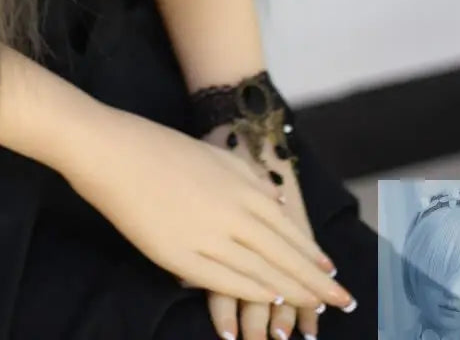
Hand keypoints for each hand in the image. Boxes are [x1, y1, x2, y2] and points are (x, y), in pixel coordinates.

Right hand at [60, 102, 353, 312]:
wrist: (116, 151)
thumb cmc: (163, 148)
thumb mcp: (217, 156)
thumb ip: (249, 179)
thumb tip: (279, 200)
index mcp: (242, 186)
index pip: (289, 229)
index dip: (313, 255)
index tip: (335, 273)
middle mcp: (233, 213)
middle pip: (284, 256)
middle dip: (316, 282)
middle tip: (344, 302)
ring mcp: (209, 237)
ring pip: (261, 273)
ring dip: (290, 292)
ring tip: (313, 311)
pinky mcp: (182, 257)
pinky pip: (227, 281)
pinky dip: (253, 293)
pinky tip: (270, 301)